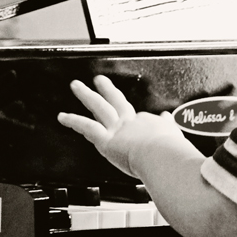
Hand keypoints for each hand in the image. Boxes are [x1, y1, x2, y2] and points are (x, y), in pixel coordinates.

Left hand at [57, 75, 185, 177]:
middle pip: (117, 101)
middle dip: (108, 90)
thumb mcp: (173, 134)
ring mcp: (117, 128)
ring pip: (98, 107)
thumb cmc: (168, 151)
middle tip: (99, 80)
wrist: (161, 156)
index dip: (136, 117)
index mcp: (147, 124)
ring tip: (76, 86)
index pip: (139, 117)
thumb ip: (168, 126)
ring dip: (86, 95)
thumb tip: (167, 117)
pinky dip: (73, 120)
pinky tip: (63, 117)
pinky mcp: (105, 140)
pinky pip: (86, 126)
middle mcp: (131, 122)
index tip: (135, 117)